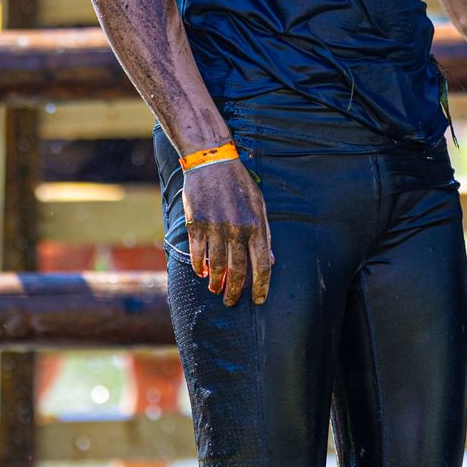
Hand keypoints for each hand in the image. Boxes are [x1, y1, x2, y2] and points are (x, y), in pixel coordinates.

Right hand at [181, 157, 274, 305]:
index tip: (258, 300)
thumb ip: (265, 235)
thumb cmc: (240, 185)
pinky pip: (197, 253)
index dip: (261, 286)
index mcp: (256, 226)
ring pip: (215, 266)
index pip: (261, 265)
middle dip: (235, 291)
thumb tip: (270, 261)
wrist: (212, 164)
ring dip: (216, 282)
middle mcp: (237, 230)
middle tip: (231, 302)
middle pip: (238, 270)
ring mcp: (215, 228)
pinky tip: (201, 273)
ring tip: (216, 290)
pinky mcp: (196, 225)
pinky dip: (199, 267)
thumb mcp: (260, 207)